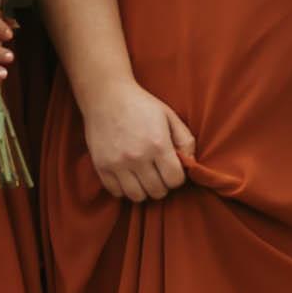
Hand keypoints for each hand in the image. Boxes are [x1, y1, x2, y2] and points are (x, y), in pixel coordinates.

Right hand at [83, 84, 195, 202]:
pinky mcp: (101, 166)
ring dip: (144, 190)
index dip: (177, 177)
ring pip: (137, 197)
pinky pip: (116, 192)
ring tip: (144, 177)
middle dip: (163, 185)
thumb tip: (190, 164)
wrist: (106, 96)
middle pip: (157, 191)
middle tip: (159, 173)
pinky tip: (128, 176)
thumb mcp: (170, 116)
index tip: (172, 169)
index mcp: (158, 144)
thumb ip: (186, 140)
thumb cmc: (141, 105)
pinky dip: (124, 189)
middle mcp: (137, 157)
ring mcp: (117, 164)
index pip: (175, 180)